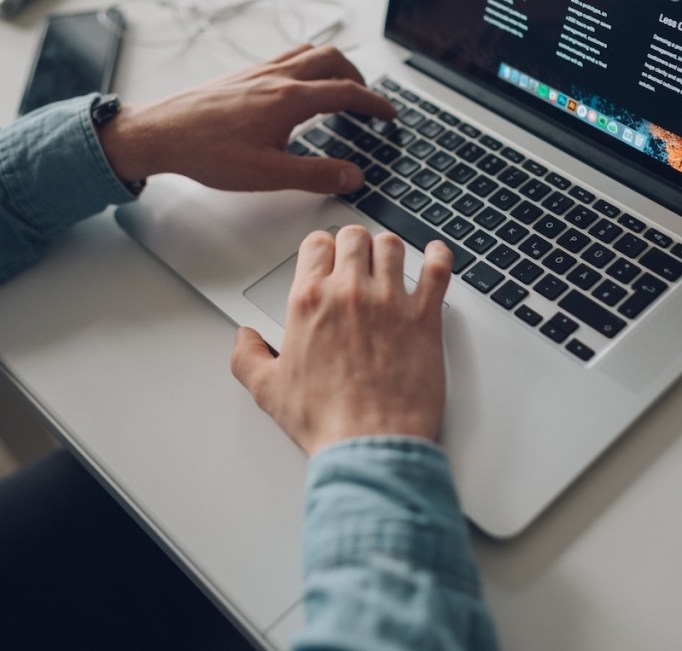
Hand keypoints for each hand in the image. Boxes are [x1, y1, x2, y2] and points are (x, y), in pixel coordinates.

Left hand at [97, 44, 395, 193]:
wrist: (161, 134)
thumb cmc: (207, 152)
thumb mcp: (269, 175)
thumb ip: (316, 175)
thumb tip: (352, 176)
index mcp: (289, 99)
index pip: (346, 92)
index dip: (374, 103)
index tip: (389, 114)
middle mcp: (277, 77)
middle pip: (332, 60)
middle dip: (358, 77)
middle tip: (368, 100)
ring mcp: (259, 72)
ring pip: (309, 52)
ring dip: (334, 65)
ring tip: (341, 87)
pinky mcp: (243, 75)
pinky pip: (286, 57)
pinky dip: (306, 65)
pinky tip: (298, 88)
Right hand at [230, 227, 452, 455]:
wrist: (370, 444)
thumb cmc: (326, 420)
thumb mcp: (269, 390)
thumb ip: (248, 357)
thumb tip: (244, 339)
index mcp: (310, 302)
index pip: (316, 245)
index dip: (322, 249)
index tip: (326, 257)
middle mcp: (350, 293)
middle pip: (354, 238)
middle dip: (354, 244)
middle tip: (357, 259)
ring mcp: (390, 301)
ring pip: (392, 246)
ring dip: (388, 250)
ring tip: (389, 261)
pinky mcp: (425, 317)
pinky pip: (437, 269)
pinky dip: (438, 256)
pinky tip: (434, 256)